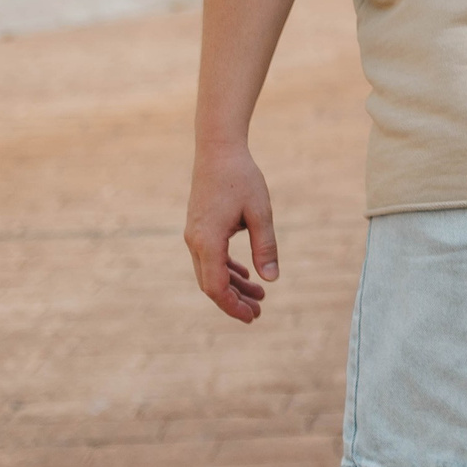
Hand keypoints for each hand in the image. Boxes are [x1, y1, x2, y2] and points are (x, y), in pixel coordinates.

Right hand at [186, 141, 278, 322]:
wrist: (218, 150)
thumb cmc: (242, 178)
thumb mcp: (260, 213)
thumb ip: (265, 247)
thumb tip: (272, 279)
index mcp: (208, 241)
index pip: (215, 286)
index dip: (232, 306)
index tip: (251, 316)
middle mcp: (195, 241)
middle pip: (211, 284)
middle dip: (234, 301)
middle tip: (258, 313)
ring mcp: (195, 234)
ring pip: (211, 271)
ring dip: (233, 286)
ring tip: (259, 296)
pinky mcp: (199, 227)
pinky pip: (211, 257)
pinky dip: (227, 269)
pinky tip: (245, 275)